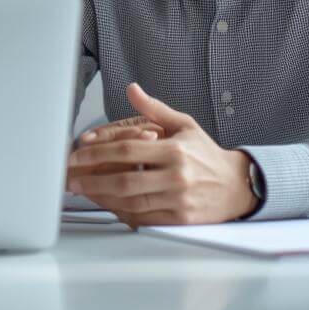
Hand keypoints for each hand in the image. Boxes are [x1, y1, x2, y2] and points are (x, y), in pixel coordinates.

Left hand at [65, 82, 257, 226]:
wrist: (237, 185)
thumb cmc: (206, 154)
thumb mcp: (184, 125)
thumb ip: (154, 109)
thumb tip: (131, 89)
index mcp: (174, 149)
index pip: (127, 149)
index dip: (97, 152)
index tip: (77, 154)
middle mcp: (176, 176)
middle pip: (124, 180)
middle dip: (92, 181)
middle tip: (71, 179)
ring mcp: (178, 200)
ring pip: (131, 203)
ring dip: (102, 199)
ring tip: (84, 193)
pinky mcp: (180, 220)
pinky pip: (144, 219)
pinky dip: (122, 213)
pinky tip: (108, 206)